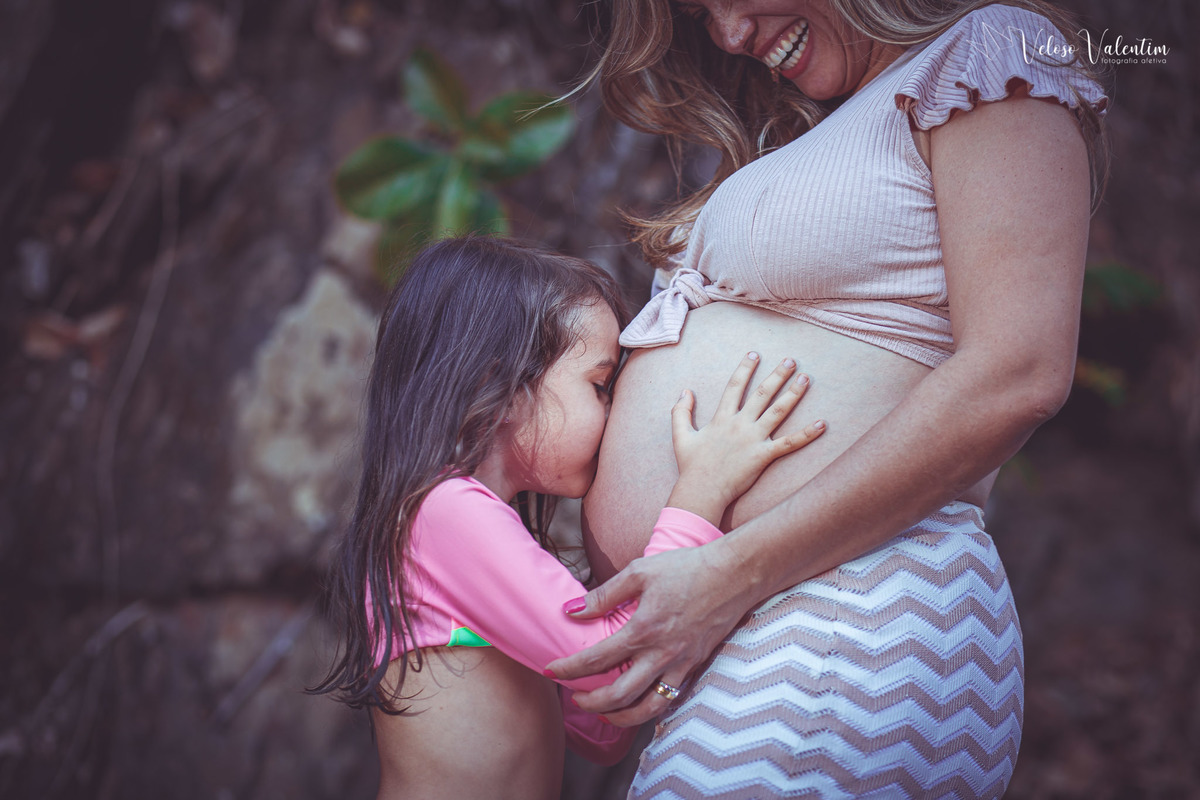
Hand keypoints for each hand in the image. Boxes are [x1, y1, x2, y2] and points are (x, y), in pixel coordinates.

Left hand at [544, 537, 753, 724]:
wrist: (735, 574)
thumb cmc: (688, 567)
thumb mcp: (641, 571)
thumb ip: (605, 594)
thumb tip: (572, 611)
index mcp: (643, 629)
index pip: (596, 659)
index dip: (568, 669)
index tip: (551, 670)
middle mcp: (661, 653)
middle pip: (618, 695)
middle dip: (590, 703)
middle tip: (573, 699)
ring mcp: (681, 663)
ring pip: (647, 707)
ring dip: (620, 716)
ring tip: (603, 712)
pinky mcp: (695, 666)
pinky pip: (669, 698)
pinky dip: (649, 708)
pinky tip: (637, 703)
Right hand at [668, 352, 824, 523]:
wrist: (702, 490)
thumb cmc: (692, 465)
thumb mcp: (680, 435)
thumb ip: (680, 411)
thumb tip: (685, 391)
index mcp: (722, 418)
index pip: (735, 386)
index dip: (745, 369)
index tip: (754, 354)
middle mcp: (740, 424)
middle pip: (761, 394)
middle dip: (777, 375)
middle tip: (790, 360)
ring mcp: (753, 439)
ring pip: (777, 411)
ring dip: (793, 394)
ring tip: (805, 378)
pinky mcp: (763, 456)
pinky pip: (789, 443)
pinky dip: (807, 434)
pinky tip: (821, 424)